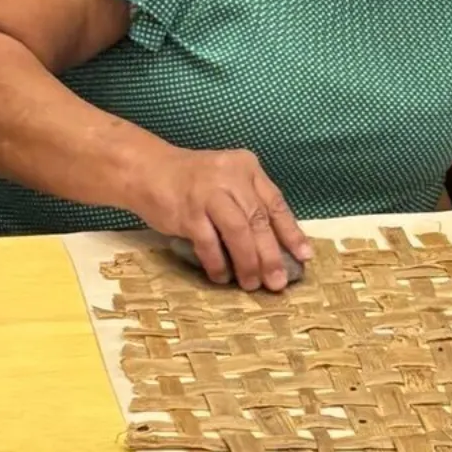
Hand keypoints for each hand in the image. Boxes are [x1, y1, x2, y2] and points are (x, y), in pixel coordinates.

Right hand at [135, 147, 312, 291]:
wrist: (147, 170)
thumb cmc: (192, 183)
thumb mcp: (227, 182)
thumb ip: (249, 204)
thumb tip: (276, 247)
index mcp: (247, 168)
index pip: (276, 203)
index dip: (292, 233)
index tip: (304, 256)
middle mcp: (230, 176)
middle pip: (259, 220)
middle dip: (271, 256)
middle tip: (278, 282)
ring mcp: (208, 192)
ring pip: (239, 232)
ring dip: (248, 262)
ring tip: (252, 284)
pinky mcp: (187, 211)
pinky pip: (209, 243)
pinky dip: (218, 263)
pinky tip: (222, 276)